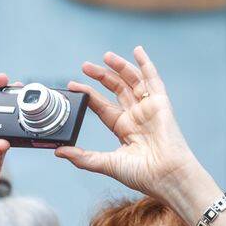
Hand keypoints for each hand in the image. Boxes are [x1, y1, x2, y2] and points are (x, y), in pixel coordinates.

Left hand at [56, 47, 203, 203]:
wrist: (166, 175)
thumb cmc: (142, 174)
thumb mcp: (107, 164)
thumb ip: (83, 157)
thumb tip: (59, 152)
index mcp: (123, 129)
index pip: (102, 106)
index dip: (88, 95)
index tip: (73, 86)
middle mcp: (136, 116)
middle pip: (117, 89)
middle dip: (101, 76)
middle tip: (85, 66)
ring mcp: (148, 108)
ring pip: (132, 81)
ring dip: (120, 67)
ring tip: (106, 56)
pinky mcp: (161, 103)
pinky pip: (153, 79)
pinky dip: (146, 64)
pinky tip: (137, 50)